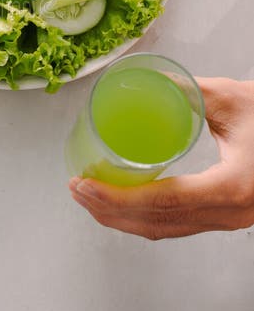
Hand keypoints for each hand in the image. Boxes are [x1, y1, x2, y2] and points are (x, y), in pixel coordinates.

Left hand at [68, 78, 253, 238]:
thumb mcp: (233, 99)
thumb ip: (187, 90)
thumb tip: (142, 80)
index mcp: (233, 188)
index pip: (163, 201)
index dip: (116, 197)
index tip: (83, 184)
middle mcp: (231, 214)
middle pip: (158, 223)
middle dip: (109, 211)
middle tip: (77, 189)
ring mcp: (230, 221)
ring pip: (166, 230)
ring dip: (122, 218)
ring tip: (89, 197)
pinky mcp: (226, 217)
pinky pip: (178, 225)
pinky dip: (143, 218)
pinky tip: (121, 204)